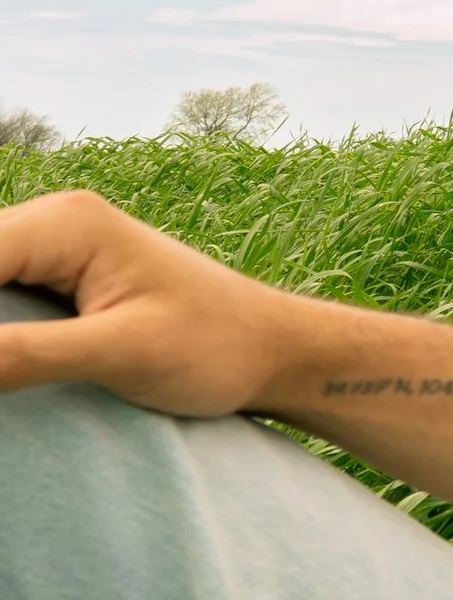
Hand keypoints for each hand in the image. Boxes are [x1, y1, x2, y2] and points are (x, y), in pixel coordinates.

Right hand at [0, 190, 310, 416]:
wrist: (277, 350)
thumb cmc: (218, 346)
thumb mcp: (120, 354)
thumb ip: (23, 355)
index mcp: (65, 223)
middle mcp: (50, 222)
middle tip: (2, 372)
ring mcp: (51, 250)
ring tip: (4, 377)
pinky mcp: (55, 281)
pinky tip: (4, 370)